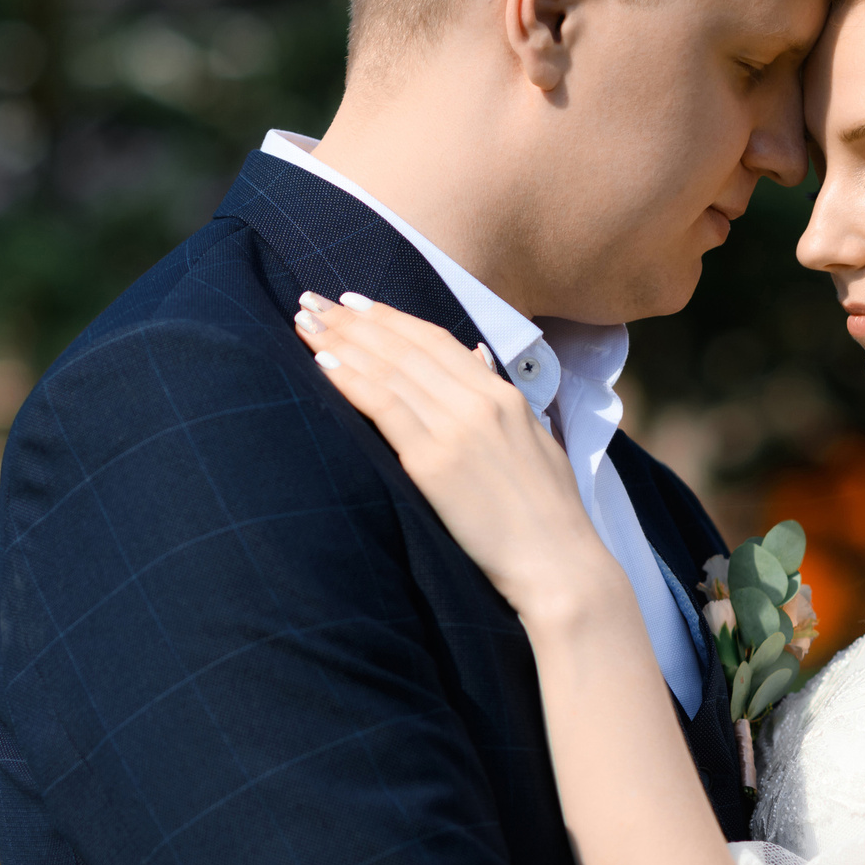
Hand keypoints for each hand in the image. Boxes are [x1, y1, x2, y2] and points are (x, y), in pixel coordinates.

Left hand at [292, 291, 621, 623]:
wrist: (559, 564)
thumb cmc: (549, 516)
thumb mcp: (536, 442)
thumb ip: (504, 398)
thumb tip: (478, 358)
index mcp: (505, 396)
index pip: (437, 341)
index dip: (391, 317)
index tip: (355, 302)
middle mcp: (481, 402)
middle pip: (405, 346)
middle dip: (354, 319)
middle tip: (313, 300)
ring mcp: (457, 429)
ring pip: (389, 368)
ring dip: (341, 340)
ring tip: (305, 321)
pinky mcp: (434, 462)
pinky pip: (384, 407)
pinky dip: (350, 380)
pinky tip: (322, 364)